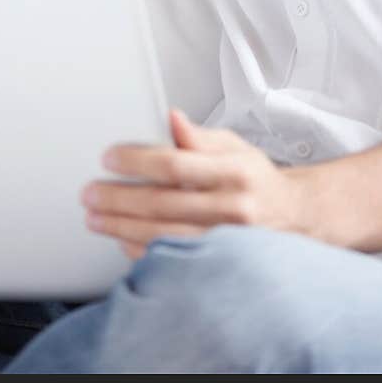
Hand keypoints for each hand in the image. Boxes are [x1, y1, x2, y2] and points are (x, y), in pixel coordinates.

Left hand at [80, 108, 301, 259]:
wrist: (292, 217)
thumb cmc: (256, 179)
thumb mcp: (235, 146)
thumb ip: (200, 136)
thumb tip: (172, 117)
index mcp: (233, 172)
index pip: (176, 164)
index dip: (137, 161)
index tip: (110, 158)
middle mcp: (230, 208)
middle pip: (162, 203)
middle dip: (118, 198)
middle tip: (89, 193)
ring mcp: (225, 241)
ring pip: (163, 236)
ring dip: (121, 227)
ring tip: (95, 217)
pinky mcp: (219, 265)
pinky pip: (172, 261)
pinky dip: (141, 252)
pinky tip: (120, 239)